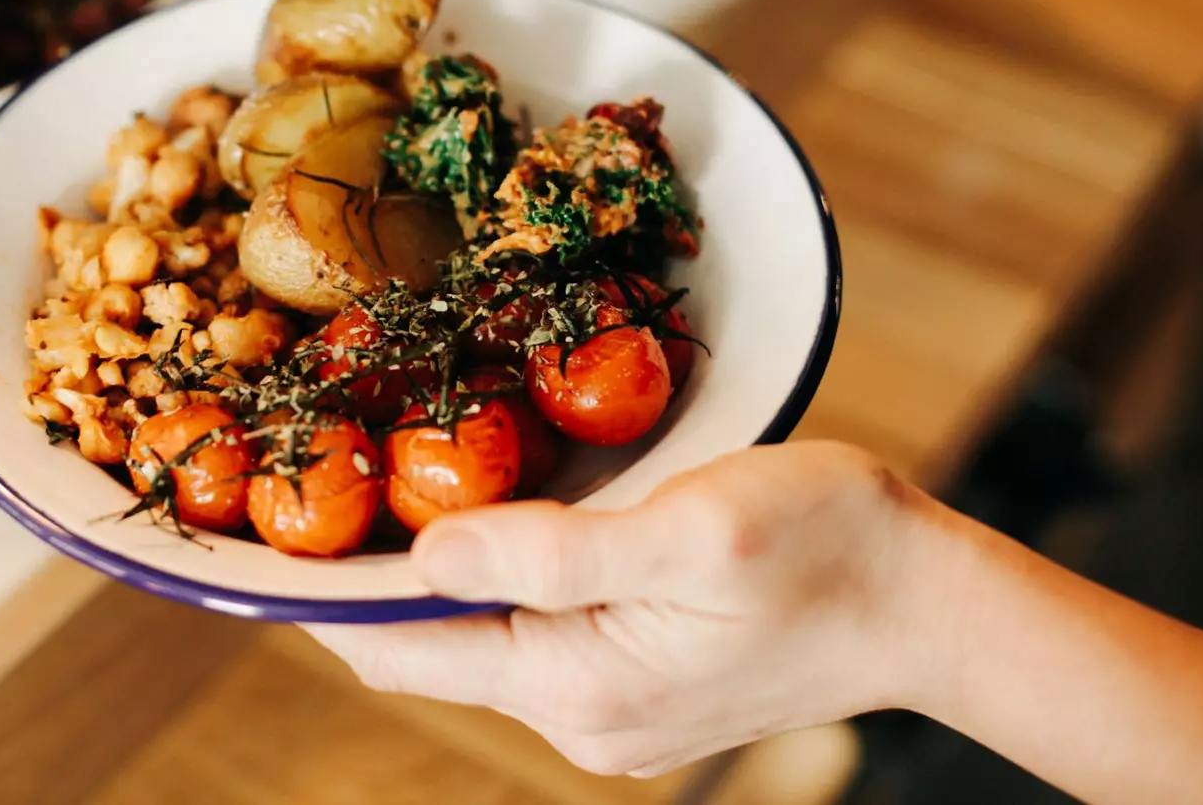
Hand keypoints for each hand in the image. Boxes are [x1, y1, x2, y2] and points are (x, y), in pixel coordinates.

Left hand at [304, 440, 941, 777]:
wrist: (930, 600)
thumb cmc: (825, 545)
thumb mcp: (686, 531)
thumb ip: (547, 555)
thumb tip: (423, 557)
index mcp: (579, 687)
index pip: (405, 653)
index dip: (329, 597)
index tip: (273, 532)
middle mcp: (581, 719)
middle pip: (433, 653)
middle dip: (373, 582)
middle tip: (325, 483)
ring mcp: (608, 711)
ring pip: (480, 643)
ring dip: (436, 579)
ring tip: (389, 489)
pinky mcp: (635, 686)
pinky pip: (531, 640)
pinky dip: (493, 589)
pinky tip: (488, 529)